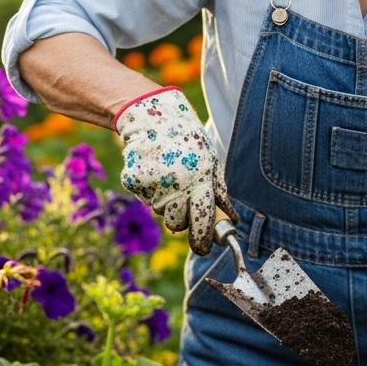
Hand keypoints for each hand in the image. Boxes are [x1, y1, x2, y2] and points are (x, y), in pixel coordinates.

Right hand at [116, 87, 236, 254]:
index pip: (202, 221)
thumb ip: (220, 193)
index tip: (203, 248)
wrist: (154, 117)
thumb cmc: (189, 141)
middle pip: (176, 225)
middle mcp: (176, 184)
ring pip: (159, 213)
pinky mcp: (133, 181)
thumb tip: (232, 220)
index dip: (202, 241)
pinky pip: (144, 199)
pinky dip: (149, 191)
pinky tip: (154, 170)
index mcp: (200, 179)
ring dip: (165, 203)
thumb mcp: (211, 162)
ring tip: (169, 177)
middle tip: (182, 200)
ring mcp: (152, 184)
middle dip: (181, 220)